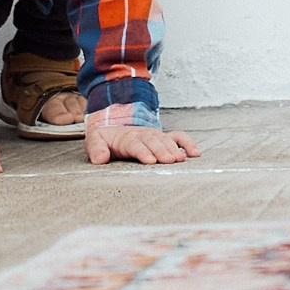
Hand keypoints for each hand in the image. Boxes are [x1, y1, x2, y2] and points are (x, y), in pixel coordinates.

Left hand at [86, 121, 200, 165]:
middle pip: (153, 142)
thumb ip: (96, 149)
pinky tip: (195, 154)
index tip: (150, 160)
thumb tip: (100, 159)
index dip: (143, 152)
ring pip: (166, 140)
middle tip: (169, 160)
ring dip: (174, 149)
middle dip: (161, 151)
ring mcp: (154, 135)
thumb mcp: (94, 140)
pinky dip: (187, 143)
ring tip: (180, 159)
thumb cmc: (105, 139)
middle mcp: (142, 134)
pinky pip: (178, 137)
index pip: (135, 144)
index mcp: (126, 137)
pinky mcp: (163, 138)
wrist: (113, 129)